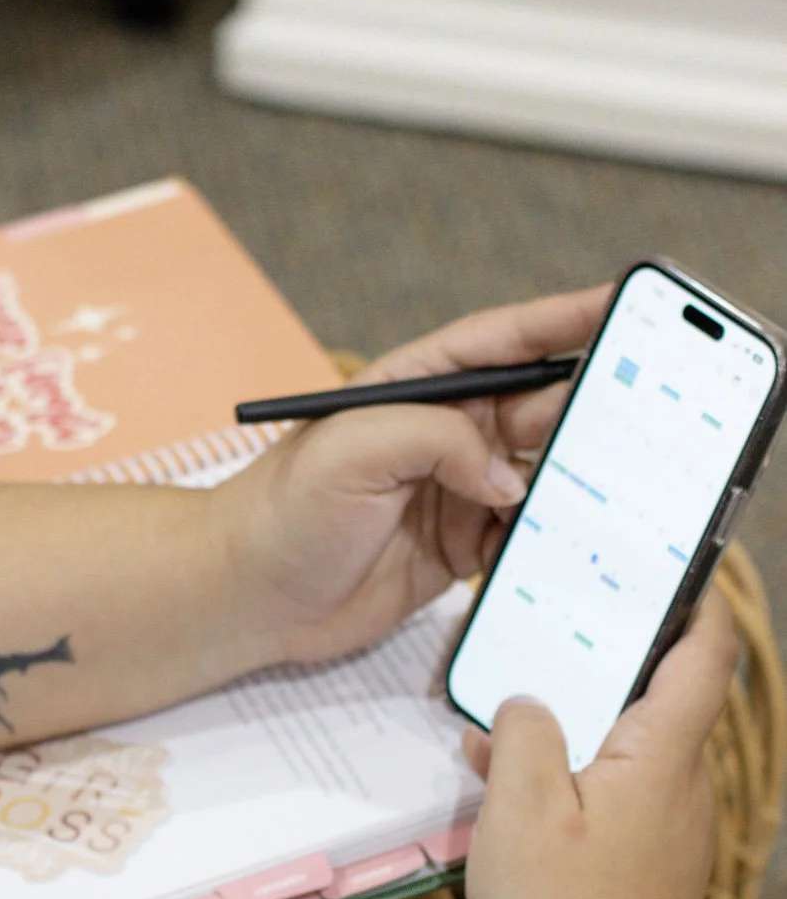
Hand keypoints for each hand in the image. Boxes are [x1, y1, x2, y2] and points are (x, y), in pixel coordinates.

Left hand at [218, 286, 609, 664]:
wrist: (246, 598)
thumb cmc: (279, 511)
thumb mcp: (352, 450)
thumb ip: (436, 439)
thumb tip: (506, 478)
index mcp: (417, 388)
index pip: (504, 343)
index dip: (566, 319)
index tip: (624, 300)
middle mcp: (443, 435)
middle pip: (539, 408)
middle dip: (593, 405)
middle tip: (652, 409)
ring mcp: (454, 493)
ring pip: (540, 474)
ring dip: (580, 477)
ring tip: (630, 480)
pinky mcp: (459, 549)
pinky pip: (525, 537)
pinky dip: (553, 538)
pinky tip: (581, 542)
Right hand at [462, 589, 737, 898]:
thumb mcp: (517, 805)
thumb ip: (523, 732)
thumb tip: (529, 704)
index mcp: (665, 759)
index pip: (705, 658)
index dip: (700, 604)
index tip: (684, 565)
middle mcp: (688, 795)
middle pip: (663, 708)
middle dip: (607, 674)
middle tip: (554, 643)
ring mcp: (677, 843)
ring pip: (634, 761)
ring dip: (578, 738)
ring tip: (503, 738)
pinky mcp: (656, 882)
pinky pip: (622, 808)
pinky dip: (577, 788)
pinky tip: (516, 808)